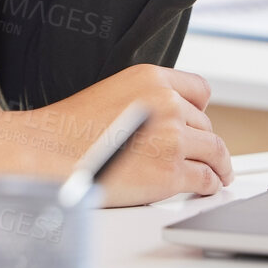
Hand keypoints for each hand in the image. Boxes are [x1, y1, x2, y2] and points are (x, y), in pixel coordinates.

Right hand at [22, 64, 231, 205]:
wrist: (49, 154)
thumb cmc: (70, 129)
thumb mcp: (113, 93)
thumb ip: (146, 101)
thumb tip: (167, 123)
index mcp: (150, 79)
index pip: (200, 90)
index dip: (200, 111)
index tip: (199, 124)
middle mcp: (167, 103)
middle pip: (206, 124)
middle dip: (201, 141)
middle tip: (199, 155)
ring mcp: (172, 138)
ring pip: (215, 152)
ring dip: (217, 165)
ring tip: (217, 174)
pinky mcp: (172, 172)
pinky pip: (207, 179)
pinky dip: (211, 185)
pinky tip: (205, 188)